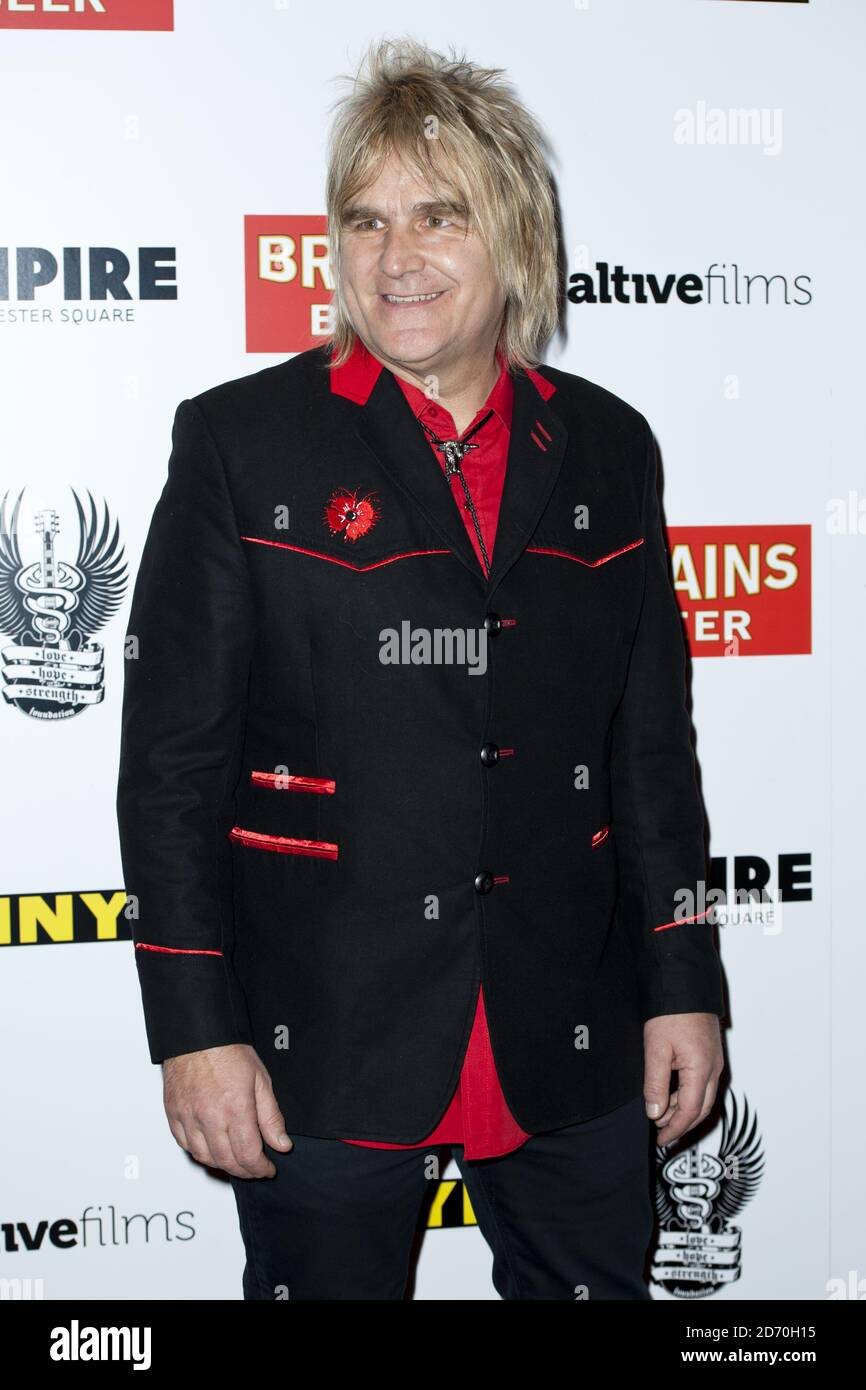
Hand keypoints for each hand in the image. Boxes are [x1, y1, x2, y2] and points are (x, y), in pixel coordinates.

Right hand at [162, 1043, 292, 1178]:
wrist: (198, 1034)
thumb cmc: (228, 1051)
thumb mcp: (261, 1081)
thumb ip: (271, 1117)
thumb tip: (281, 1145)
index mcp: (235, 1109)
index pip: (248, 1155)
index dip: (260, 1169)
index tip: (267, 1169)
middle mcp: (209, 1117)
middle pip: (227, 1161)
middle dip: (244, 1171)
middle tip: (254, 1168)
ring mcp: (188, 1117)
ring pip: (204, 1158)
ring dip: (222, 1165)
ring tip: (235, 1161)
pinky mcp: (173, 1114)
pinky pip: (185, 1145)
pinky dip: (199, 1153)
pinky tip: (211, 1149)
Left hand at [643, 1013, 722, 1145]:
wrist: (684, 983)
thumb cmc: (671, 1011)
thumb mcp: (656, 1049)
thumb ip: (656, 1084)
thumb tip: (655, 1113)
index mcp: (702, 1069)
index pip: (690, 1112)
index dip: (675, 1129)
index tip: (661, 1138)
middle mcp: (714, 1068)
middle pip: (701, 1109)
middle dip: (682, 1125)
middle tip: (663, 1134)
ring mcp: (714, 1060)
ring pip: (703, 1097)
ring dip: (684, 1110)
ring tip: (662, 1116)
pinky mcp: (710, 1053)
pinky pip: (703, 1084)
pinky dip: (688, 1095)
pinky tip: (672, 1095)